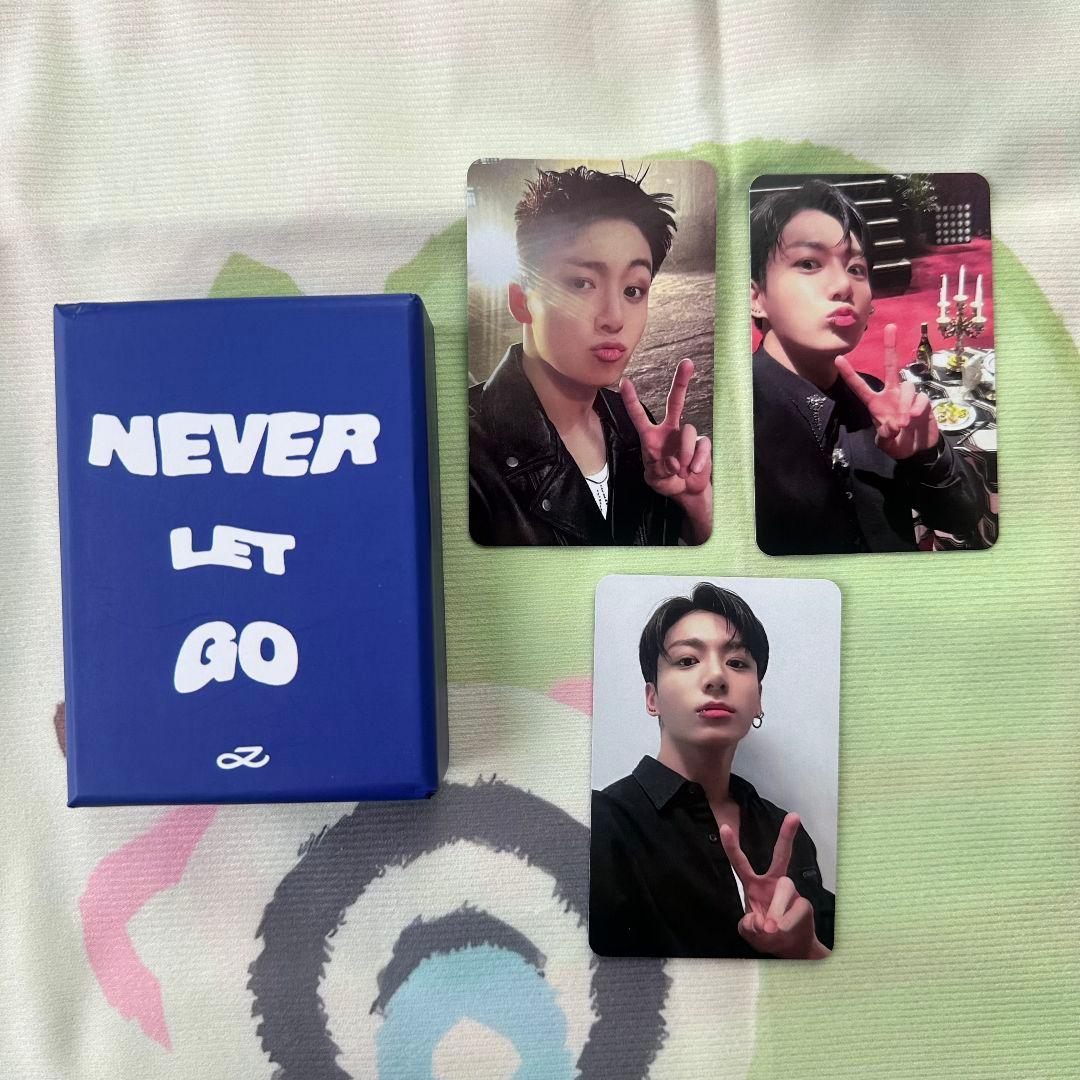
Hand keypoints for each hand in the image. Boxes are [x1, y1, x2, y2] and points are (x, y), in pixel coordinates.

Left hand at [620, 359, 712, 533]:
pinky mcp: (702, 444)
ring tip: (681, 470)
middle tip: (688, 362)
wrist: (686, 492)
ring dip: (684, 454)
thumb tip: (672, 461)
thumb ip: (659, 471)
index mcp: (652, 436)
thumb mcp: (655, 479)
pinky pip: (702, 446)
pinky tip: (693, 471)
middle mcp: (670, 430)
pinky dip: (697, 461)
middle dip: (681, 381)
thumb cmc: (666, 481)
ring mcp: (687, 436)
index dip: (632, 400)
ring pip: (689, 432)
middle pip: (676, 401)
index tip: (624, 381)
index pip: (639, 416)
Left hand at [719, 812, 829, 959]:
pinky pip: (796, 911)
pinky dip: (786, 923)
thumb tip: (760, 922)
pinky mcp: (805, 905)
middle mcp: (774, 883)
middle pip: (781, 856)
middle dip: (787, 836)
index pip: (740, 863)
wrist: (792, 950)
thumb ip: (748, 927)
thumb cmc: (766, 936)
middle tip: (795, 816)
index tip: (725, 826)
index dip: (732, 846)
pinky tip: (781, 932)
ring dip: (776, 910)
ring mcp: (791, 893)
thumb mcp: (750, 934)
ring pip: (785, 890)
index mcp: (754, 885)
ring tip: (771, 929)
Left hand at [836, 323, 940, 460]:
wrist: (918, 449)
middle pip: (890, 366)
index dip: (849, 374)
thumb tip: (893, 425)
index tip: (838, 358)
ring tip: (904, 422)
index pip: (860, 386)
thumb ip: (885, 436)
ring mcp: (908, 396)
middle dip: (890, 346)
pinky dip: (917, 408)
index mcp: (875, 402)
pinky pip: (920, 397)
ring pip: (907, 387)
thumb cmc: (897, 443)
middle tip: (890, 326)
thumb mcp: (885, 444)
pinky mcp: (923, 400)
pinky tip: (915, 418)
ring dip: (905, 404)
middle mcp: (891, 394)